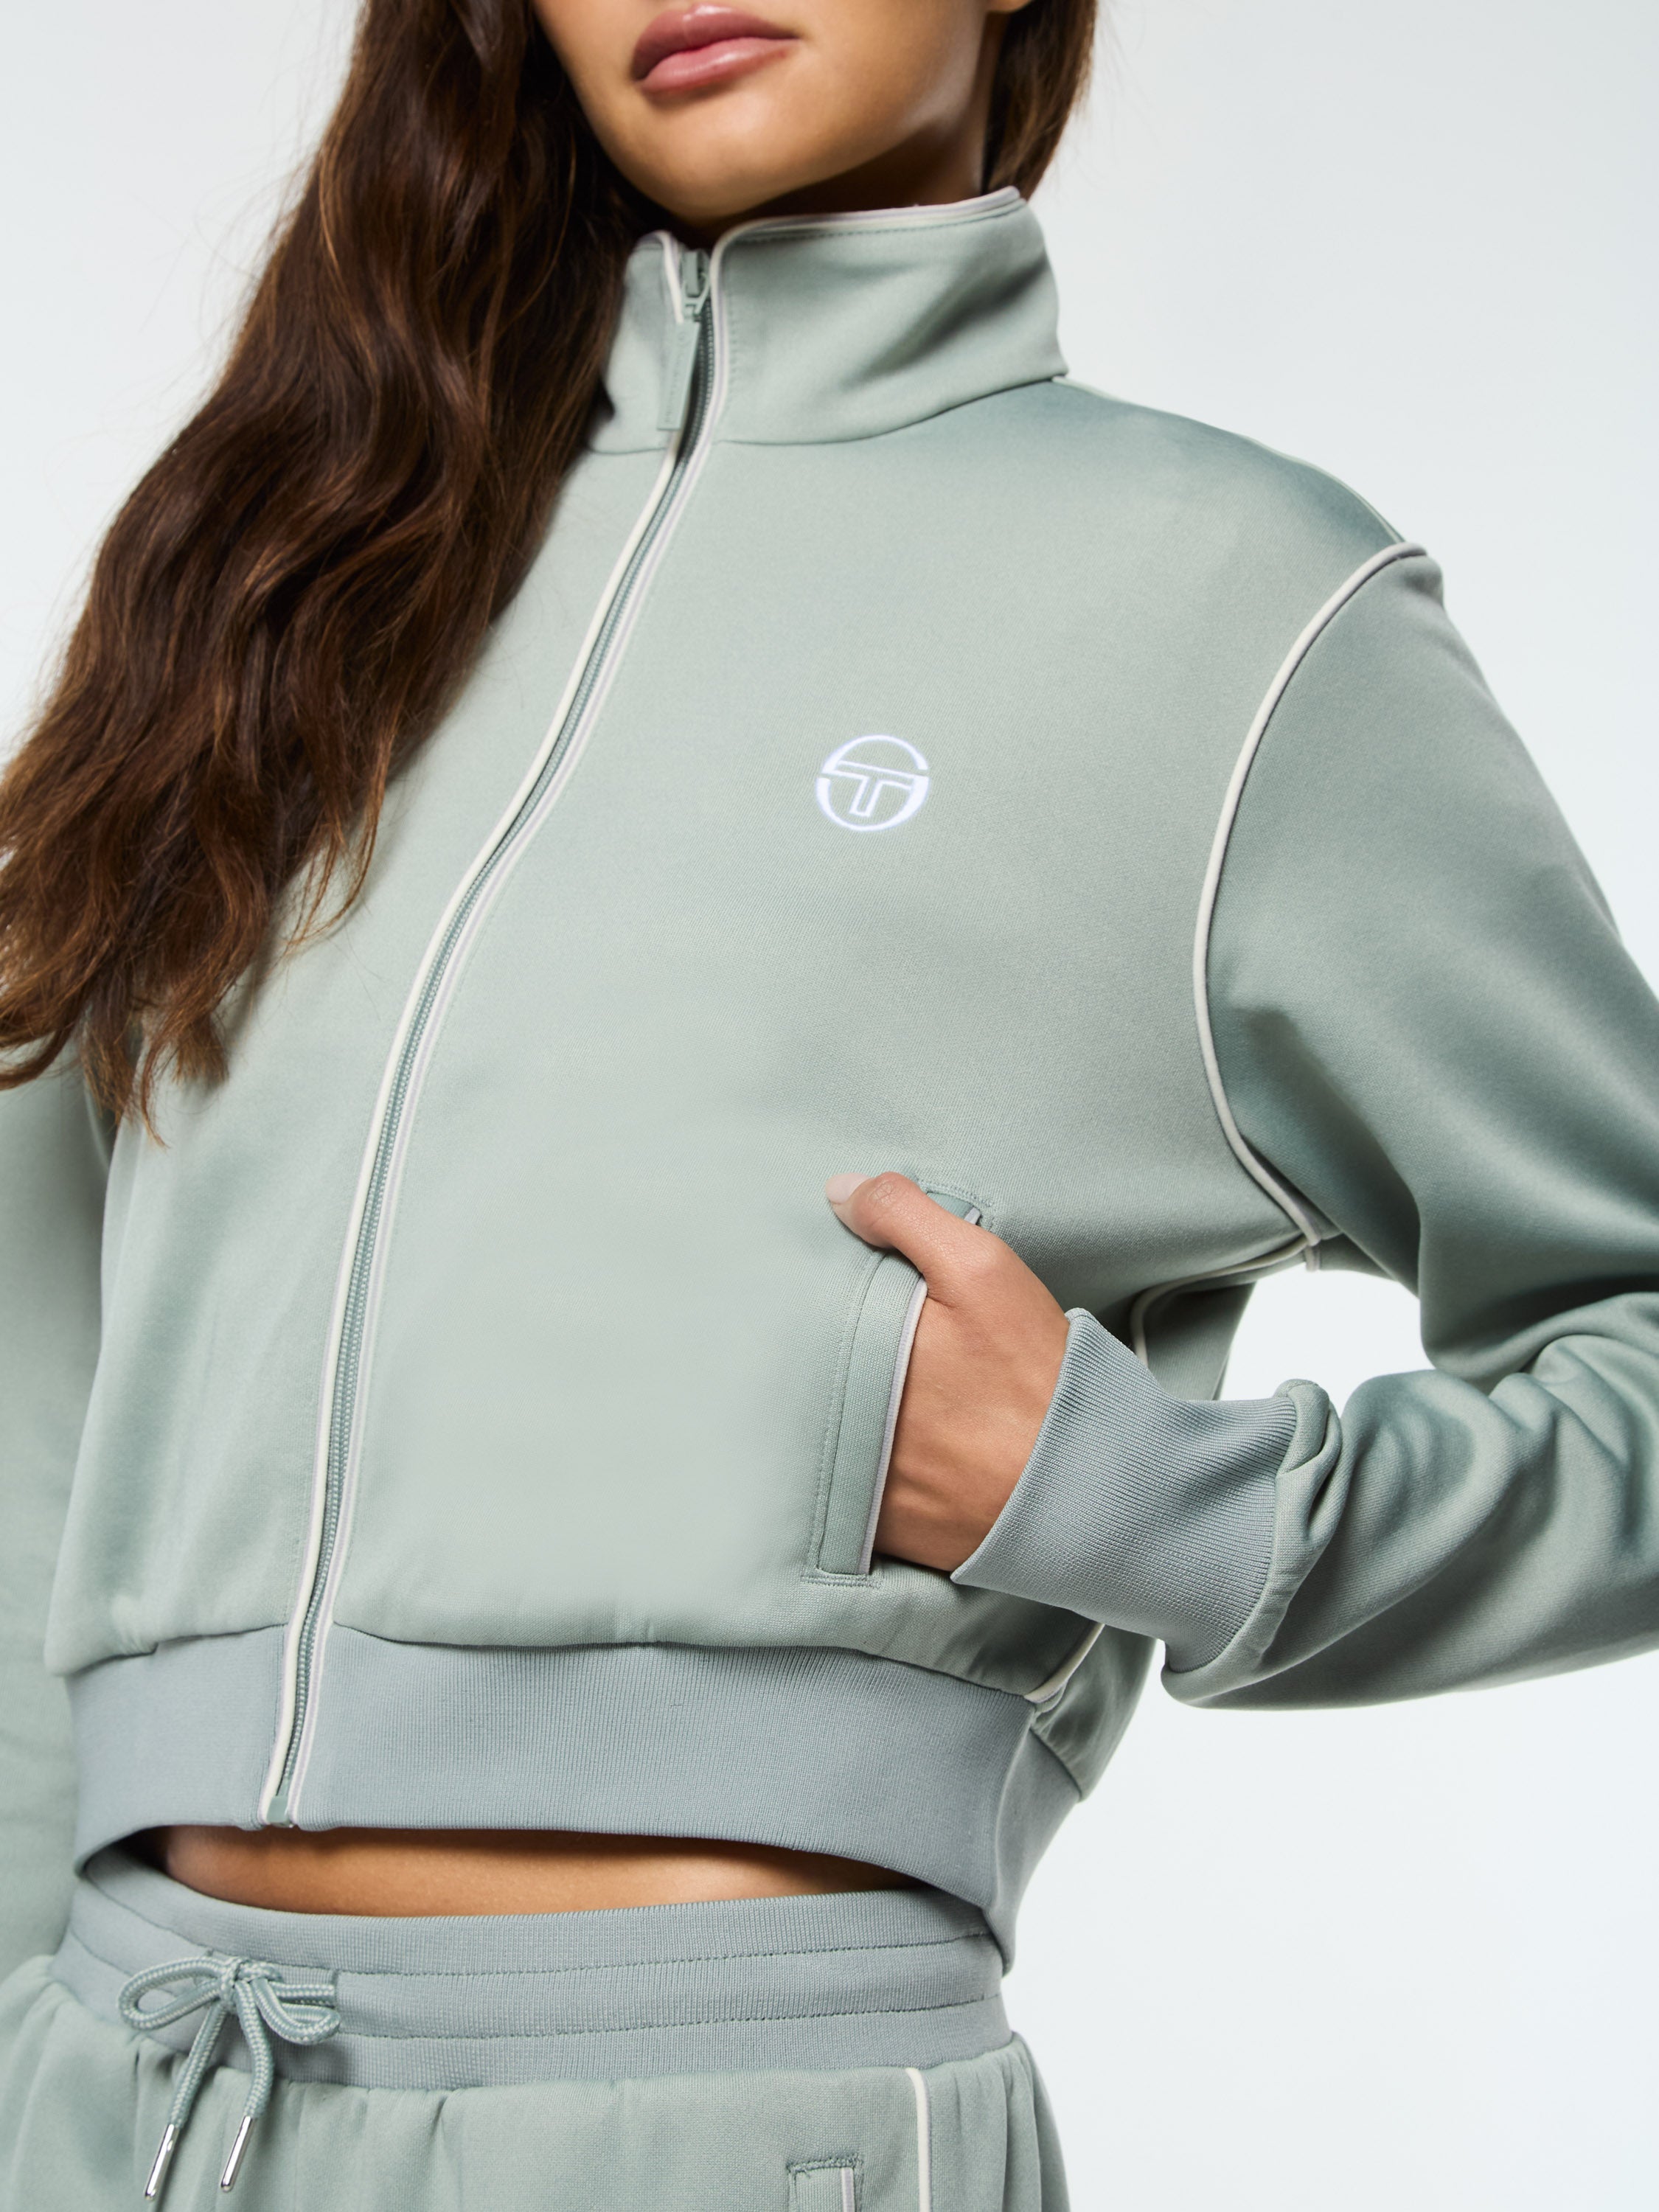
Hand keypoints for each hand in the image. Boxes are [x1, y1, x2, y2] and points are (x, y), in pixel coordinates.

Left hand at [824, 1173, 1068, 1572]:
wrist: (1084, 1485)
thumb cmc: (1034, 1374)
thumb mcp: (982, 1271)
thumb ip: (905, 1218)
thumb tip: (838, 1192)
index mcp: (855, 1351)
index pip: (791, 1316)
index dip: (793, 1297)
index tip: (802, 1286)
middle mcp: (841, 1422)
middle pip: (798, 1377)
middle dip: (806, 1357)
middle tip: (826, 1341)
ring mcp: (855, 1483)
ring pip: (815, 1435)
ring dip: (822, 1414)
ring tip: (851, 1395)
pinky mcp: (878, 1528)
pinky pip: (844, 1494)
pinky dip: (852, 1470)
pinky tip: (881, 1450)